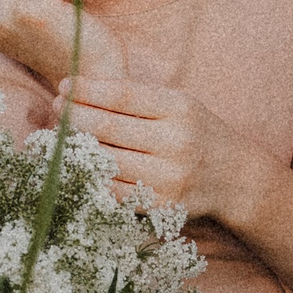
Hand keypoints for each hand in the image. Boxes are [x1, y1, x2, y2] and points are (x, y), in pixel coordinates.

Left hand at [58, 77, 250, 219]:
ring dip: (76, 147)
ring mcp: (169, 177)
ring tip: (63, 136)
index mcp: (179, 109)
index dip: (86, 90)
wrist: (235, 178)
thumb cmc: (197, 133)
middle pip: (107, 127)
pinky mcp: (162, 205)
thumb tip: (79, 93)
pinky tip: (80, 166)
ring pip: (105, 160)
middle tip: (57, 109)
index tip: (64, 86)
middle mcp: (176, 141)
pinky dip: (91, 178)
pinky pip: (113, 191)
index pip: (121, 95)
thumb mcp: (179, 104)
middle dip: (73, 116)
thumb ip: (137, 99)